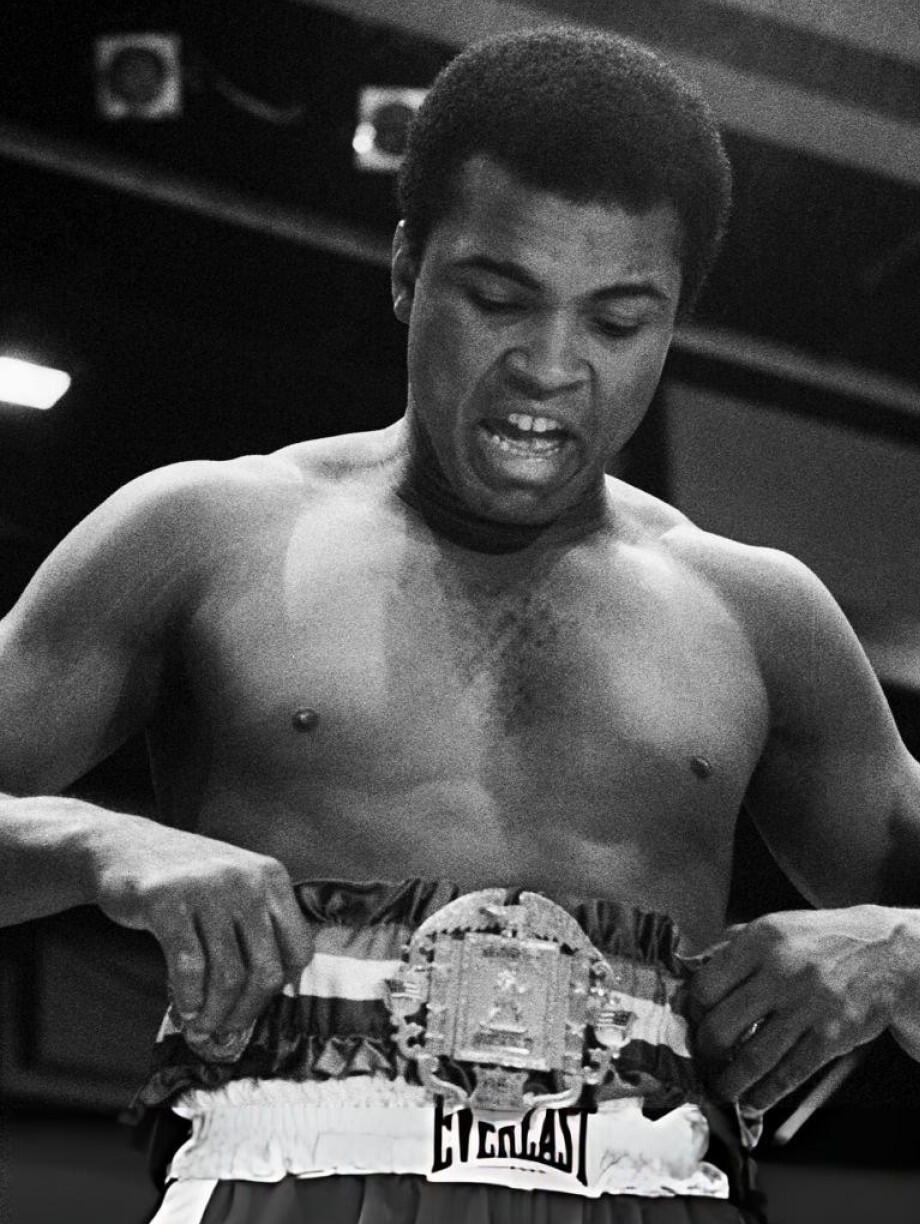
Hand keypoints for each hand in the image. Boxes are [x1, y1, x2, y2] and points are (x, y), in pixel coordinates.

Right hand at [92, 816, 312, 1049]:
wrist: (124, 846)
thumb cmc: (186, 880)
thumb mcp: (236, 886)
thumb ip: (259, 926)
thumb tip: (269, 994)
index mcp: (271, 877)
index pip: (299, 949)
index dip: (281, 987)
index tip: (257, 1003)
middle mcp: (246, 879)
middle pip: (266, 969)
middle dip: (246, 1011)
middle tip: (226, 1029)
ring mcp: (207, 889)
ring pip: (228, 975)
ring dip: (215, 1014)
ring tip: (201, 1025)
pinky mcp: (167, 902)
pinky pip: (189, 967)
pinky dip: (189, 998)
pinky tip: (184, 1008)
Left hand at [690, 906, 909, 1110]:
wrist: (884, 953)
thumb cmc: (819, 941)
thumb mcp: (773, 928)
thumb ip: (731, 946)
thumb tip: (690, 970)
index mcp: (760, 940)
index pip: (706, 985)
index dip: (693, 1012)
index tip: (691, 1024)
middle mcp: (781, 972)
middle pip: (723, 1025)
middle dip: (705, 1052)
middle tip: (702, 1060)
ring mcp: (808, 1006)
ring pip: (754, 1057)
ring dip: (730, 1082)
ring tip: (721, 1091)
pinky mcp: (832, 1035)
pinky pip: (790, 1073)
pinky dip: (766, 1093)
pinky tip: (754, 1100)